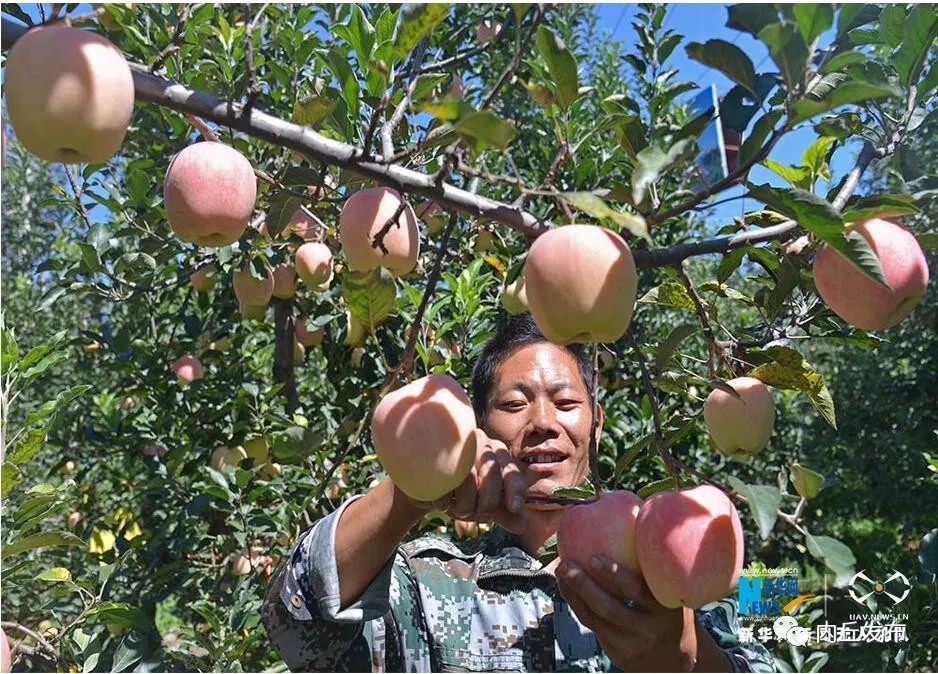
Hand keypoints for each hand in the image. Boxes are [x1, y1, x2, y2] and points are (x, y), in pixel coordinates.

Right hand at [403, 429, 527, 532]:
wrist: (424, 488)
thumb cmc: (460, 495)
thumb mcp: (482, 506)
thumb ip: (503, 513)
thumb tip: (522, 525)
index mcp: (498, 456)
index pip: (511, 472)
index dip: (514, 489)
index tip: (513, 507)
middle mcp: (481, 443)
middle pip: (491, 474)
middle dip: (483, 503)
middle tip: (469, 513)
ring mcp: (456, 443)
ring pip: (467, 476)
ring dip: (461, 503)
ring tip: (452, 506)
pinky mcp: (432, 449)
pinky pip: (441, 478)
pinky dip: (442, 498)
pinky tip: (437, 500)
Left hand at [555, 555, 698, 671]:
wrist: (677, 661)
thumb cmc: (670, 612)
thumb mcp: (671, 595)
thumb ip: (654, 568)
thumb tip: (632, 517)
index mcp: (665, 610)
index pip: (638, 591)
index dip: (615, 575)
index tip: (594, 556)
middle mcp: (648, 630)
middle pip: (609, 608)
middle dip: (584, 585)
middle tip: (566, 563)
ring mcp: (631, 646)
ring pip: (595, 619)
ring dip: (574, 594)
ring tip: (560, 571)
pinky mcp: (618, 655)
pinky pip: (592, 627)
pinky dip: (577, 606)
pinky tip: (566, 588)